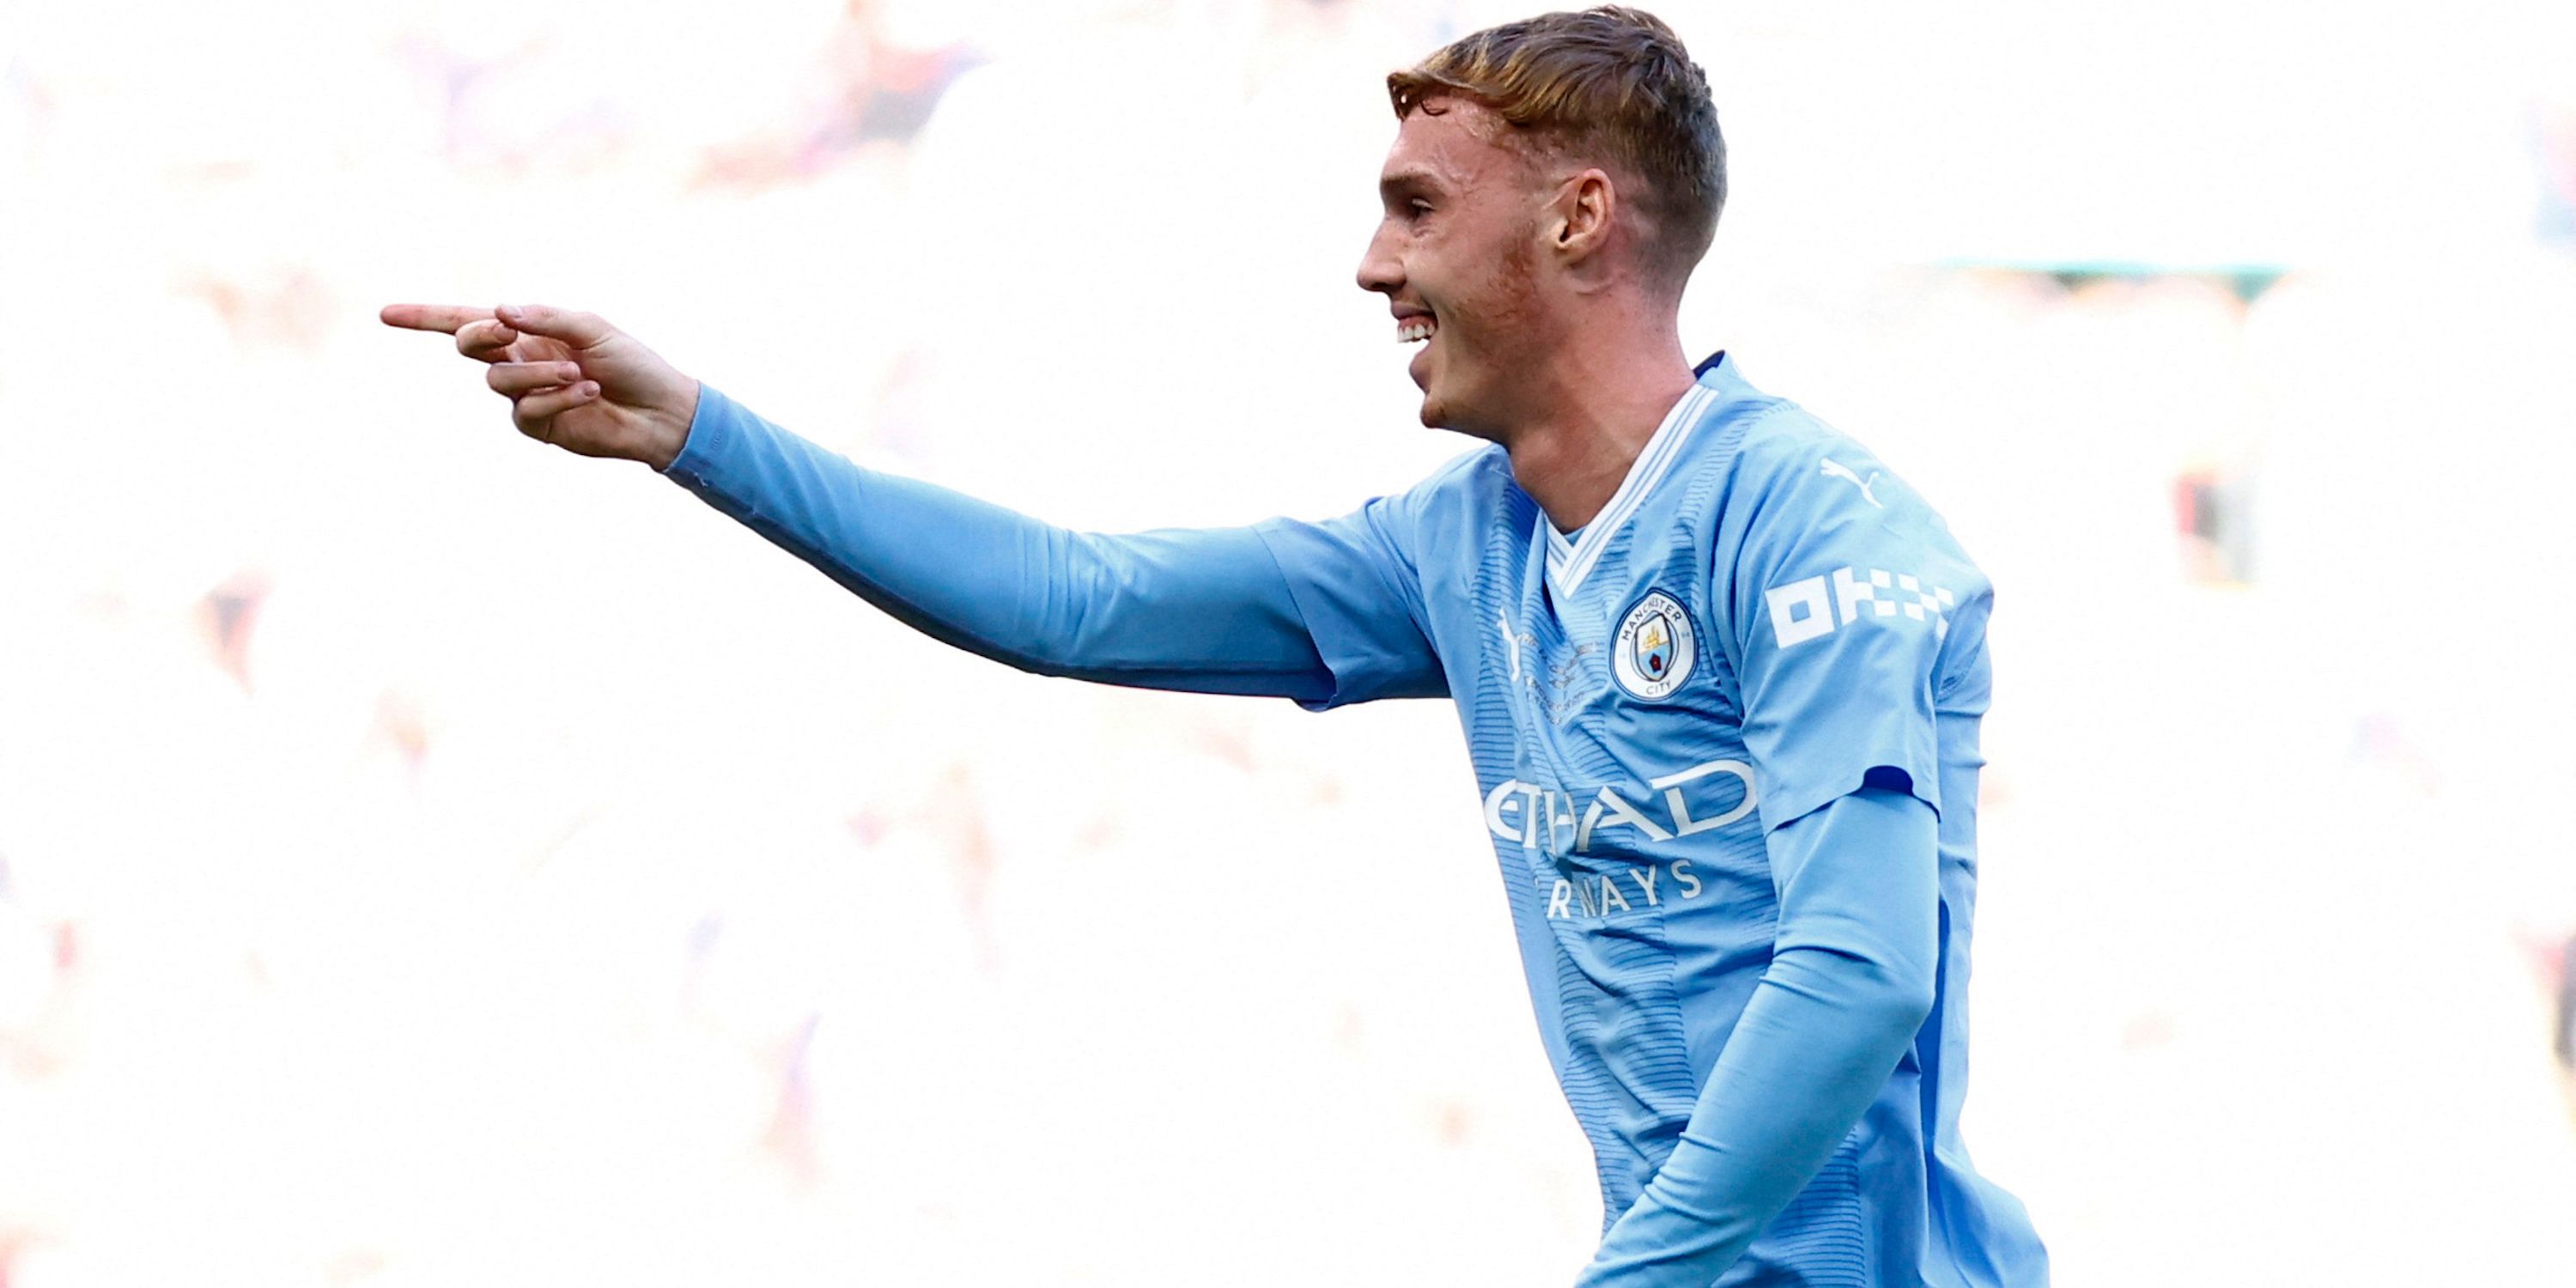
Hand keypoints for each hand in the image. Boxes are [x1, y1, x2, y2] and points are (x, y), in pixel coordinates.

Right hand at [379, 303, 700, 469]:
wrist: (659, 409)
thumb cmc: (630, 362)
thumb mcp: (591, 327)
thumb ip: (544, 318)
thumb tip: (499, 312)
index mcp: (526, 331)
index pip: (466, 320)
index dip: (424, 317)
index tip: (385, 314)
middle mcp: (518, 360)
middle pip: (468, 344)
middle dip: (480, 334)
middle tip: (507, 331)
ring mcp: (524, 395)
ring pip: (497, 380)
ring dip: (536, 373)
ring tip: (578, 373)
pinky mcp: (537, 425)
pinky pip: (526, 409)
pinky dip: (556, 398)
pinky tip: (587, 392)